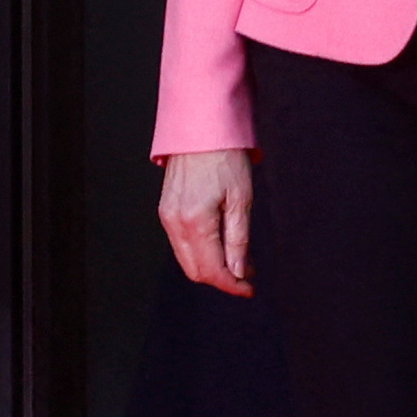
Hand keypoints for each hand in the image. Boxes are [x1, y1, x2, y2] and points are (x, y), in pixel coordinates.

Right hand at [158, 148, 253, 293]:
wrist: (199, 129)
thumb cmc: (225, 159)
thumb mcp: (241, 200)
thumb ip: (238, 241)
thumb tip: (238, 272)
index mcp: (194, 222)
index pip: (211, 270)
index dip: (232, 285)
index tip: (251, 288)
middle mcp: (174, 223)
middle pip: (195, 270)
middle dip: (222, 278)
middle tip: (248, 274)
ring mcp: (166, 217)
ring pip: (187, 259)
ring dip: (212, 265)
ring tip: (239, 258)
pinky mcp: (165, 210)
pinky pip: (182, 243)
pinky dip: (201, 251)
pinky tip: (221, 243)